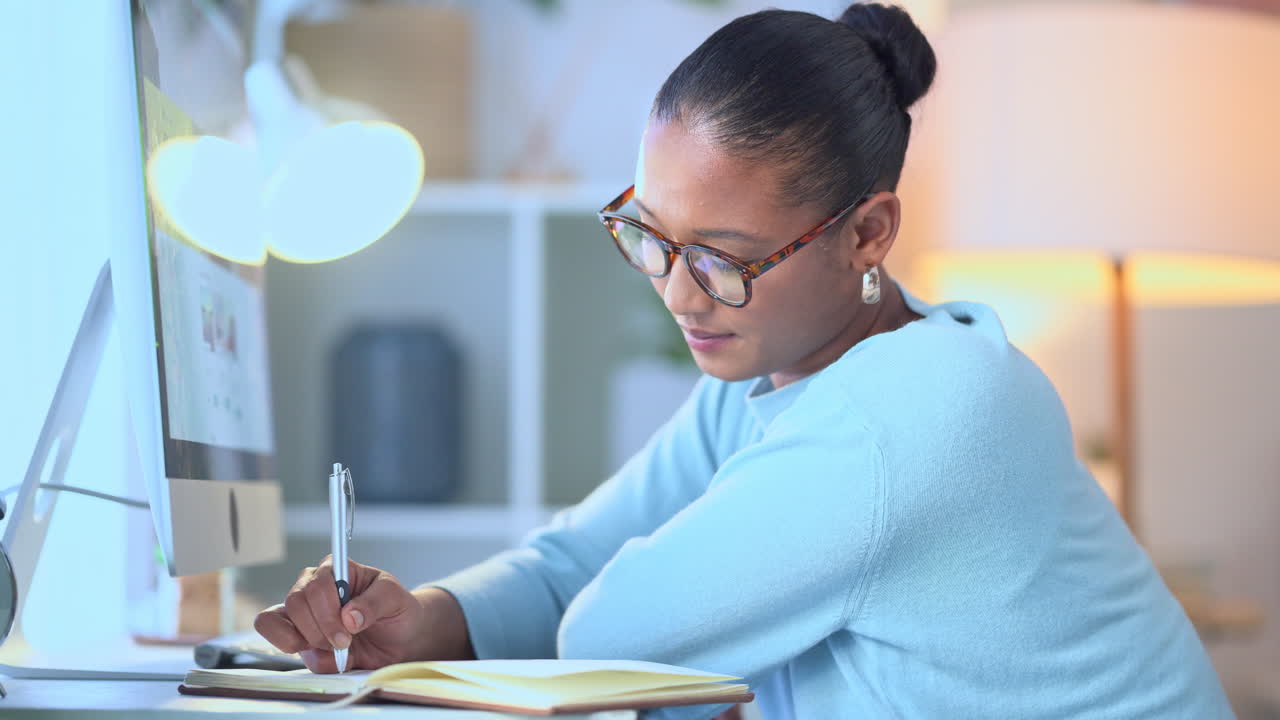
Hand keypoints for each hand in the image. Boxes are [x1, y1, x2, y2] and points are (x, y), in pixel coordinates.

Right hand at [254, 556, 469, 672]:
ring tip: (338, 649)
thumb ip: (375, 603)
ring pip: (281, 623)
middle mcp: (313, 587)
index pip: (316, 582)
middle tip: (346, 643)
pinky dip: (299, 653)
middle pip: (295, 603)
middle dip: (321, 630)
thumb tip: (348, 617)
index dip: (326, 609)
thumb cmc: (396, 610)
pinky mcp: (298, 636)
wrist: (400, 639)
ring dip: (310, 642)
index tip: (348, 630)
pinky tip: (325, 655)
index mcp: (336, 570)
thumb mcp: (395, 599)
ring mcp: (302, 613)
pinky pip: (279, 641)